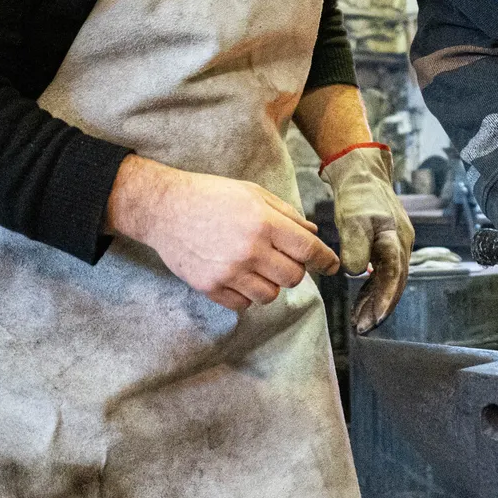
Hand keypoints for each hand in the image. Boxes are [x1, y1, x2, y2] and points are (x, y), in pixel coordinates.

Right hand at [107, 155, 339, 310]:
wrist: (164, 208)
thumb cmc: (211, 195)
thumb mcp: (253, 193)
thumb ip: (286, 214)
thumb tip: (313, 232)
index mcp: (264, 222)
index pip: (309, 249)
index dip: (326, 259)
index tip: (333, 265)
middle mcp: (250, 250)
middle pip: (293, 277)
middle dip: (295, 270)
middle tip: (283, 259)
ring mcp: (229, 272)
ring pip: (270, 295)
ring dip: (270, 284)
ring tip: (257, 267)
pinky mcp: (210, 287)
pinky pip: (243, 305)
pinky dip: (246, 295)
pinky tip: (238, 277)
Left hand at [320, 144, 414, 333]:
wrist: (363, 173)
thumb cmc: (358, 194)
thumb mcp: (353, 219)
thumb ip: (355, 246)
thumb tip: (358, 273)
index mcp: (395, 238)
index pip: (393, 275)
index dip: (384, 299)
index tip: (374, 319)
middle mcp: (402, 244)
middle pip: (395, 282)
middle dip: (381, 307)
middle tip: (363, 328)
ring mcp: (398, 244)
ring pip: (391, 280)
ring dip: (377, 301)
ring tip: (360, 321)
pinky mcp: (388, 244)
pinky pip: (385, 272)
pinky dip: (375, 288)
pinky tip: (363, 300)